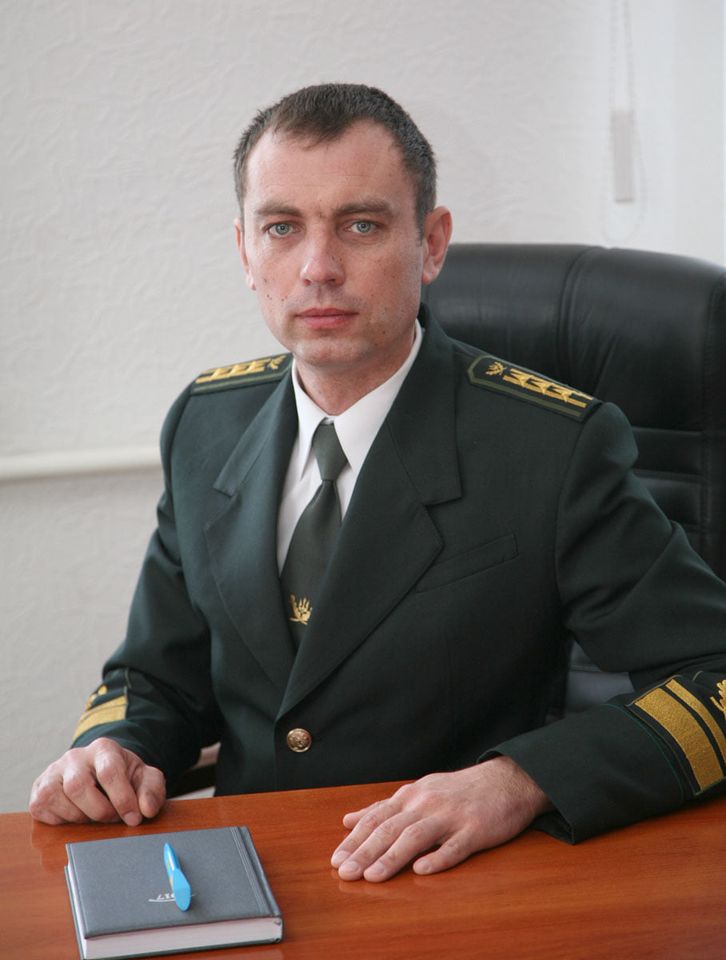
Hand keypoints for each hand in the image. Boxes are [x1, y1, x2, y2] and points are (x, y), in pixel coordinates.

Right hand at [29, 738, 165, 825]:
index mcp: (103, 749)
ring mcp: (53, 773)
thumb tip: (147, 809)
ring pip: (58, 798)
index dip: (122, 798)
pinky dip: (62, 820)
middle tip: (112, 818)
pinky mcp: (38, 792)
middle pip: (79, 786)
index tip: (133, 818)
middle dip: (99, 811)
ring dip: (80, 816)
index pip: (109, 771)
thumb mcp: (144, 779)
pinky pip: (43, 810)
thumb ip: (152, 790)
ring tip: (94, 815)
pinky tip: (76, 815)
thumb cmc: (123, 777)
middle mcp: (75, 757)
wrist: (99, 774)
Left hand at [330, 757, 550, 881]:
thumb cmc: (459, 791)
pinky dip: (438, 858)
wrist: (507, 780)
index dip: (355, 839)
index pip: (377, 818)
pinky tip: (422, 871)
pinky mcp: (476, 830)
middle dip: (365, 851)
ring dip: (392, 857)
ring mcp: (451, 816)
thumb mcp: (419, 791)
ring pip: (416, 837)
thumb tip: (349, 820)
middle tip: (345, 873)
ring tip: (372, 877)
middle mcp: (427, 803)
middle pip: (390, 828)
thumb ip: (385, 807)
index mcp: (412, 795)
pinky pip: (454, 846)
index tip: (336, 859)